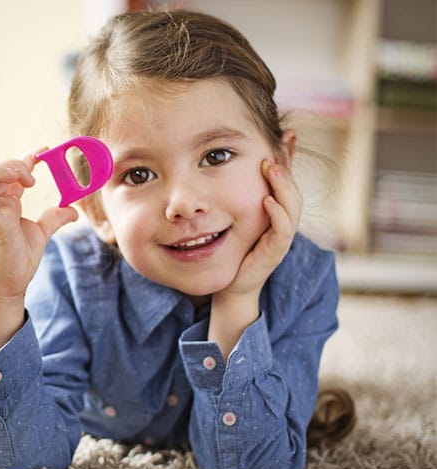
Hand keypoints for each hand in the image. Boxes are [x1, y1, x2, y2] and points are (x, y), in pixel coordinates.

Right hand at [0, 147, 78, 298]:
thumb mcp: (42, 234)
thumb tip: (74, 209)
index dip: (27, 158)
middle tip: (34, 177)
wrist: (10, 288)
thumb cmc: (18, 262)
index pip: (14, 173)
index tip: (44, 149)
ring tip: (26, 178)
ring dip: (4, 171)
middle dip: (16, 165)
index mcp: (8, 204)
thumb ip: (54, 218)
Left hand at [208, 159, 301, 359]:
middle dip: (288, 166)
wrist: (230, 284)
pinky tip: (267, 201)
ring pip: (293, 206)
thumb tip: (226, 169)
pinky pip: (283, 231)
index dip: (289, 157)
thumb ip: (232, 194)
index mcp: (275, 210)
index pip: (286, 179)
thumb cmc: (232, 249)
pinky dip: (277, 214)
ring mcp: (281, 236)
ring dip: (283, 186)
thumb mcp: (234, 215)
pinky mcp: (275, 252)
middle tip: (277, 146)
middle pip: (293, 188)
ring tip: (271, 167)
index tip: (287, 135)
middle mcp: (283, 221)